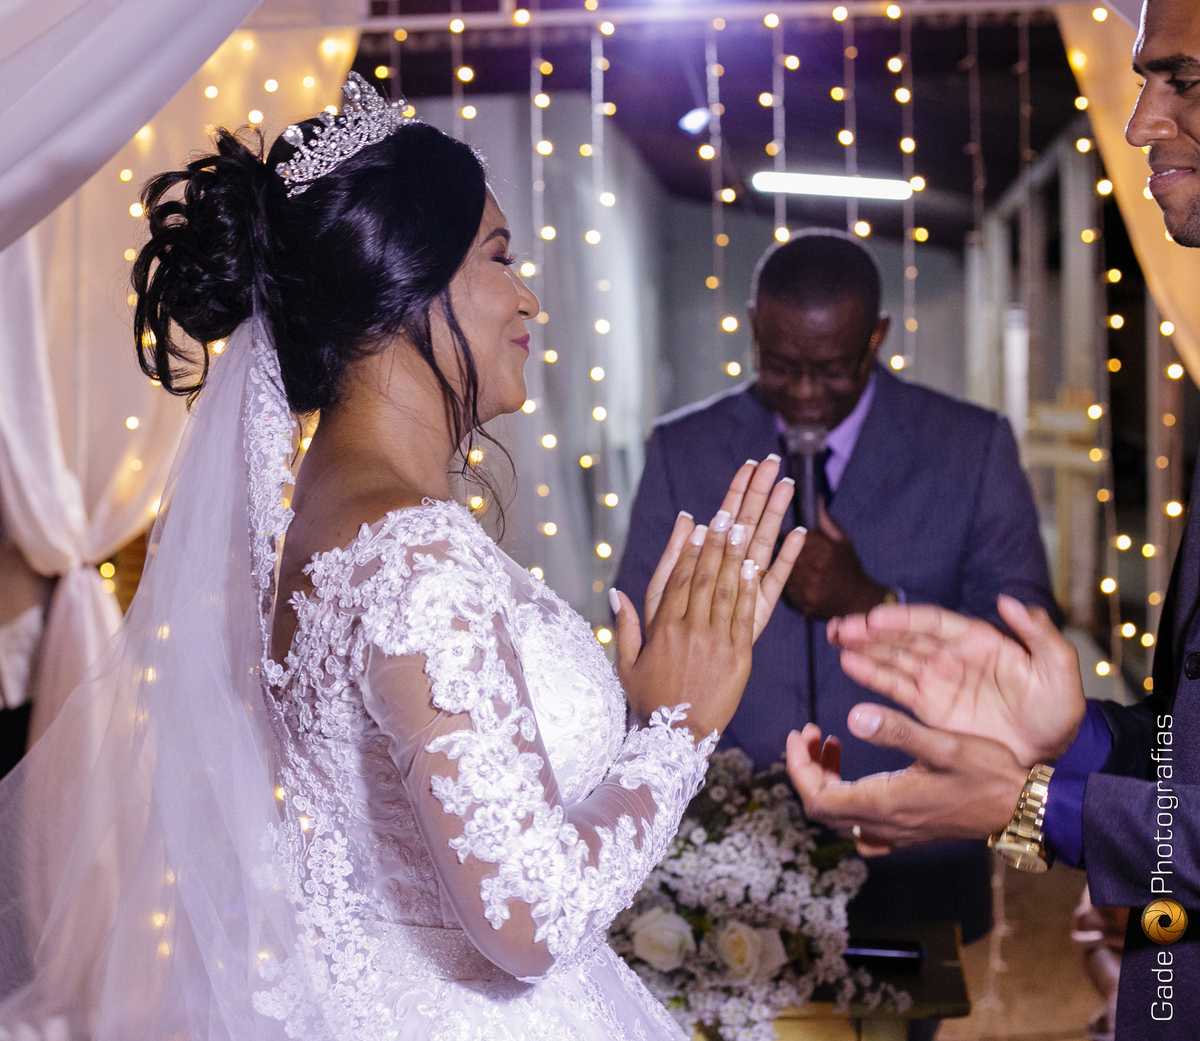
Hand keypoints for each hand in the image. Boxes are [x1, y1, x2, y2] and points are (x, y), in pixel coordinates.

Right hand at [612, 459, 805, 739]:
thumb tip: (617, 593)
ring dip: (736, 556)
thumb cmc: (648, 702)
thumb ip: (626, 626)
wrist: (675, 740)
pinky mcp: (739, 657)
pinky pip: (747, 616)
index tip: (698, 523)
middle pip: (705, 577)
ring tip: (744, 527)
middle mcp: (690, 631)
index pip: (678, 579)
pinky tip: (757, 565)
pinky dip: (752, 589)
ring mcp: (716, 643)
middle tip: (726, 512)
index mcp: (663, 629)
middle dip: (716, 542)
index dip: (689, 549)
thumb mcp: (627, 664)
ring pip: (728, 591)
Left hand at [636, 458, 805, 642]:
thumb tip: (688, 518)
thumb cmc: (664, 644)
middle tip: (774, 461)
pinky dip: (786, 560)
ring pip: (762, 547)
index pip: (723, 519)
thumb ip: (673, 559)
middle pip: (746, 525)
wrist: (678, 698)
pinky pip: (773, 584)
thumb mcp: (660, 597)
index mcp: (707, 567)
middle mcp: (729, 576)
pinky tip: (800, 535)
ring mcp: (744, 594)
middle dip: (758, 493)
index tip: (751, 464)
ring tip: (788, 485)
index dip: (736, 493)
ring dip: (774, 516)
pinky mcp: (757, 617)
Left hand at [782, 503, 888, 620]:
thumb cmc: (848, 567)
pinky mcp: (801, 603)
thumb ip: (824, 520)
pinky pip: (786, 590)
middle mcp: (813, 568)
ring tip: (799, 571)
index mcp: (822, 549)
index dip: (786, 536)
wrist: (858, 602)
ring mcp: (806, 588)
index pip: (789, 535)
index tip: (789, 536)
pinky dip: (789, 587)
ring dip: (785, 569)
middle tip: (793, 555)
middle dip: (783, 551)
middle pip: (783, 554)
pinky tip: (799, 585)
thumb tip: (814, 496)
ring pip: (783, 572)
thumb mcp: (841, 540)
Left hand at [786, 705, 1027, 856]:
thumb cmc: (988, 773)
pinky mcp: (910, 833)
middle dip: (807, 769)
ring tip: (833, 744)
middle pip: (822, 807)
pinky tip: (862, 777)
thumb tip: (851, 716)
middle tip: (813, 734)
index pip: (817, 797)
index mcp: (885, 802)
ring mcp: (897, 833)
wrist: (1024, 808)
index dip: (797, 767)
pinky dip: (850, 800)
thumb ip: (896, 730)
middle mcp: (885, 824)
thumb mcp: (943, 744)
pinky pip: (863, 827)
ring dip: (827, 781)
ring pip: (841, 816)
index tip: (798, 735)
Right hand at [827, 595, 1084, 766]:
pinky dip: (871, 674)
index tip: (876, 618)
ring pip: (893, 657)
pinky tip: (849, 662)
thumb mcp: (1059, 670)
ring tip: (835, 638)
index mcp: (978, 640)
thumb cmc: (1057, 712)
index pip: (933, 623)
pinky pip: (894, 687)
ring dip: (864, 647)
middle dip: (871, 630)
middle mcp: (951, 655)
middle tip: (842, 627)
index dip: (903, 619)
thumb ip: (1039, 634)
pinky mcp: (927, 708)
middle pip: (904, 637)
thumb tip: (1008, 601)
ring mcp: (937, 680)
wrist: (1048, 758)